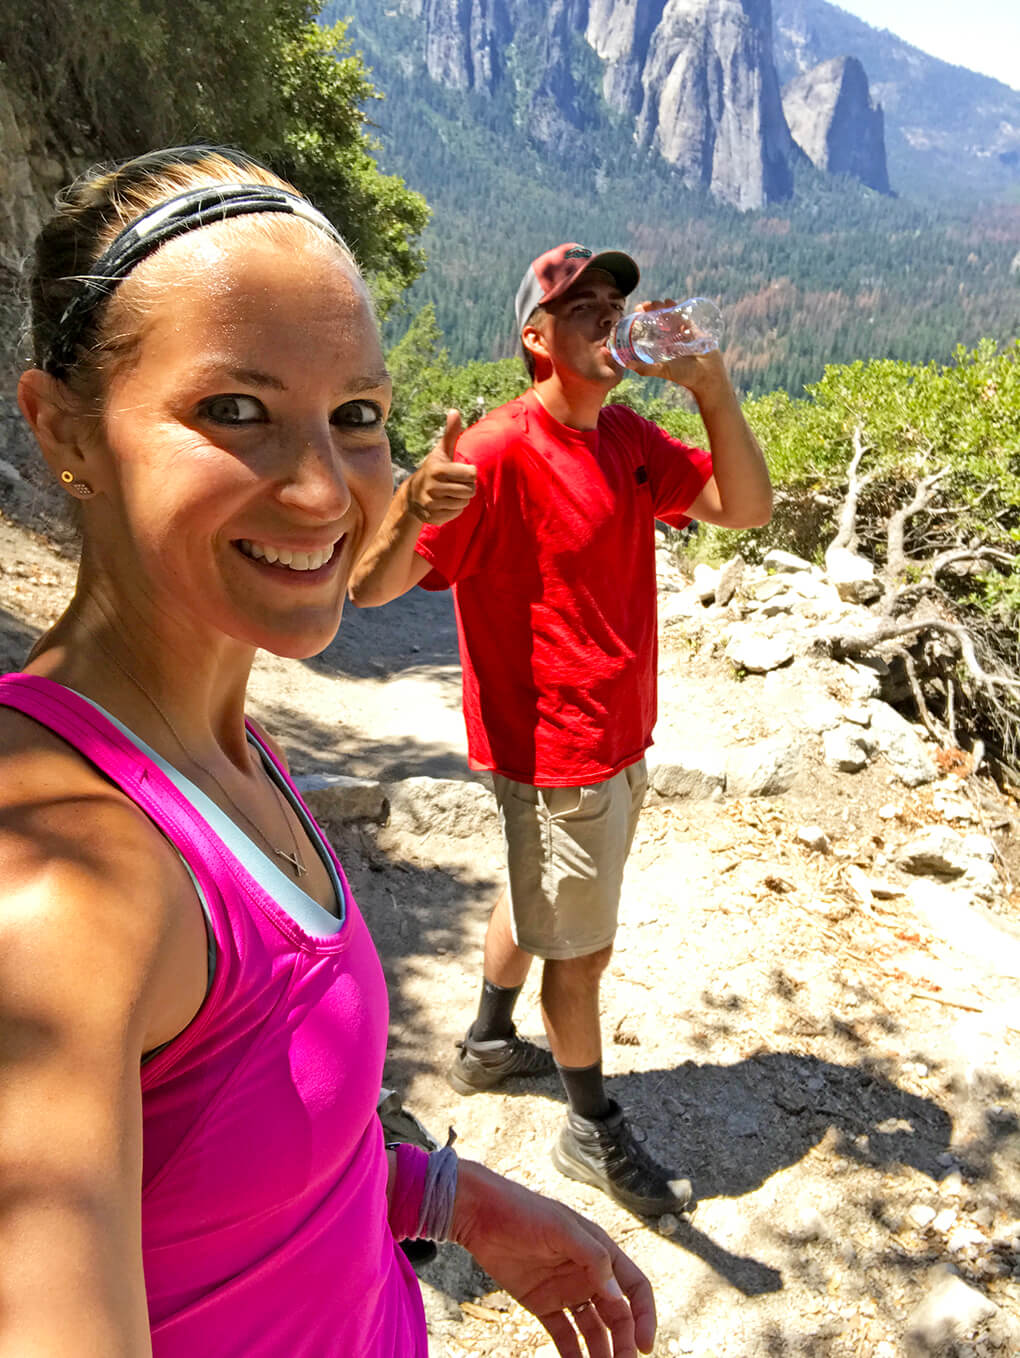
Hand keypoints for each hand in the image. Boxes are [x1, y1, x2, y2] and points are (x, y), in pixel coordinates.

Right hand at [404, 409, 476, 523]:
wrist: (412, 496)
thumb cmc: (433, 470)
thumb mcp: (441, 452)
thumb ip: (451, 433)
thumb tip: (455, 411)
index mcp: (438, 470)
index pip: (471, 474)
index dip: (468, 473)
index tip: (458, 472)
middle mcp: (433, 487)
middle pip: (470, 490)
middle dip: (466, 487)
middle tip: (454, 484)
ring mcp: (432, 504)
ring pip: (464, 503)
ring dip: (461, 499)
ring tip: (448, 493)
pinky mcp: (432, 517)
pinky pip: (456, 514)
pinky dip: (454, 510)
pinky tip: (444, 504)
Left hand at [451, 1160, 656, 1357]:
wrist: (482, 1216)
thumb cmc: (524, 1211)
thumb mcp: (561, 1227)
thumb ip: (592, 1257)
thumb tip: (619, 1295)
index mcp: (601, 1252)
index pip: (635, 1288)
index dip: (644, 1316)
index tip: (644, 1345)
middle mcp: (589, 1275)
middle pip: (617, 1316)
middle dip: (623, 1343)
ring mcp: (567, 1291)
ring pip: (594, 1331)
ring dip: (602, 1353)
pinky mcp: (544, 1305)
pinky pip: (565, 1336)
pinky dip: (574, 1356)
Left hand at [626, 298, 730, 399]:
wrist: (708, 375)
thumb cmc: (685, 375)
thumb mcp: (663, 371)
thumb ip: (646, 369)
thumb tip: (627, 364)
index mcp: (660, 346)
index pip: (648, 327)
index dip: (642, 317)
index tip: (638, 309)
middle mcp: (669, 338)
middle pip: (658, 318)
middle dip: (652, 308)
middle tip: (648, 305)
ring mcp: (681, 332)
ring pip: (670, 314)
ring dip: (663, 305)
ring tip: (659, 303)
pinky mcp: (693, 328)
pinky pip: (684, 314)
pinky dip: (676, 307)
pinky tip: (670, 303)